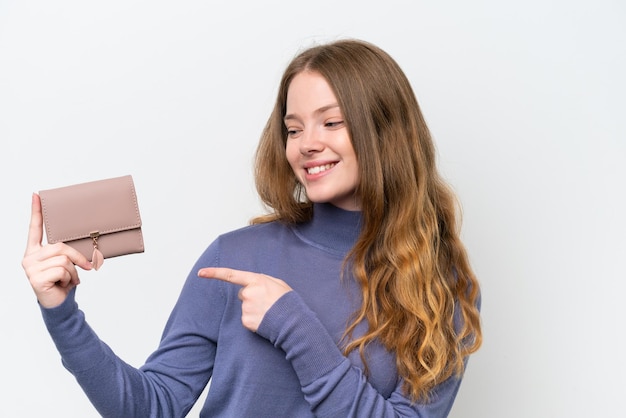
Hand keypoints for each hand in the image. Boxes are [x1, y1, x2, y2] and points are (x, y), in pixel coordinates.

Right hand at [21, 193, 92, 307]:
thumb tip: (85, 243)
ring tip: (69, 280)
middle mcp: (29, 257)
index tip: (36, 195)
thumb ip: (68, 252)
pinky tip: (63, 285)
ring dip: (74, 271)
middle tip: (85, 267)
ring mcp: (30, 268)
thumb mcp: (68, 263)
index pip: (35, 228)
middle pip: (60, 246)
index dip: (36, 211)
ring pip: (63, 259)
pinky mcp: (35, 278)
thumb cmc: (64, 282)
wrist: (60, 304)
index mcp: (35, 251)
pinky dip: (70, 278)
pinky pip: (62, 270)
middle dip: (77, 257)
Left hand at [198, 267, 291, 331]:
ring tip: (268, 311)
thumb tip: (251, 285)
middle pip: (242, 293)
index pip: (231, 275)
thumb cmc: (287, 300)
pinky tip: (265, 319)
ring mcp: (246, 308)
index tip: (200, 273)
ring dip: (254, 309)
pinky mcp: (246, 321)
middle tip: (267, 301)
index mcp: (256, 280)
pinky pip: (247, 318)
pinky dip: (254, 319)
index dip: (214, 273)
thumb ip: (261, 281)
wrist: (292, 321)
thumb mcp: (277, 283)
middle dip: (251, 296)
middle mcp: (248, 293)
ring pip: (245, 307)